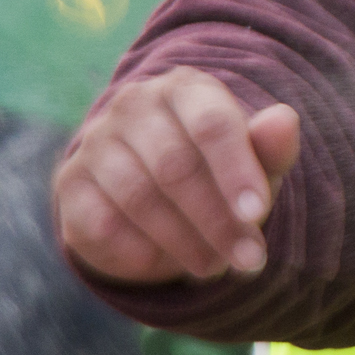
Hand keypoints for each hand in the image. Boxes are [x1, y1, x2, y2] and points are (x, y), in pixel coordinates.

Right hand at [52, 68, 301, 284]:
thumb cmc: (222, 169)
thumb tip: (283, 122)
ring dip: (184, 241)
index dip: (236, 171)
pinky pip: (104, 225)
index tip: (258, 215)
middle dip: (217, 220)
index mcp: (185, 88)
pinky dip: (142, 252)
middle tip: (249, 259)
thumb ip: (271, 145)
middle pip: (175, 167)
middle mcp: (133, 106)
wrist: (161, 191)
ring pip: (139, 198)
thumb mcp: (256, 160)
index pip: (212, 124)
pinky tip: (169, 265)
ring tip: (217, 266)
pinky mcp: (71, 184)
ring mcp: (95, 143)